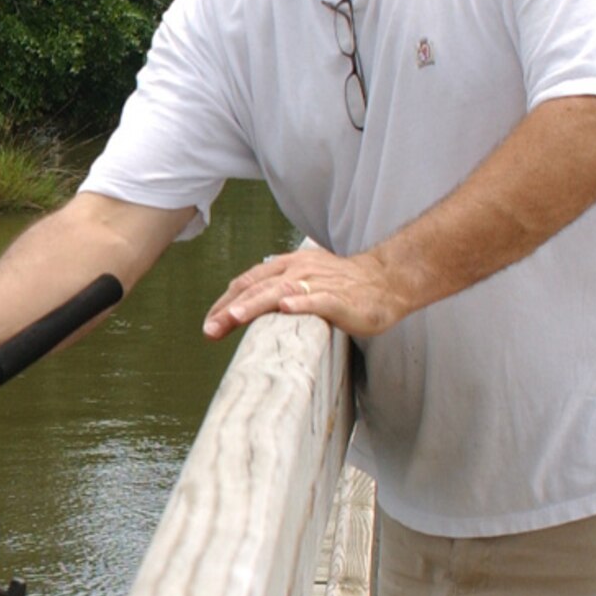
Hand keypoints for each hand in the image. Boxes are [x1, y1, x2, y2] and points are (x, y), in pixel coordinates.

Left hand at [202, 245, 410, 339]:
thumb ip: (276, 291)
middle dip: (230, 309)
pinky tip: (286, 308)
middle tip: (210, 329)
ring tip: (234, 317)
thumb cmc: (342, 285)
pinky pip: (318, 299)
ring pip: (281, 291)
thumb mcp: (303, 281)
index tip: (209, 323)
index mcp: (286, 266)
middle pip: (257, 288)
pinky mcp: (340, 298)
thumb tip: (243, 309)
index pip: (248, 282)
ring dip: (255, 304)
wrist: (387, 280)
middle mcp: (298, 270)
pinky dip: (301, 302)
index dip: (225, 301)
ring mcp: (319, 283)